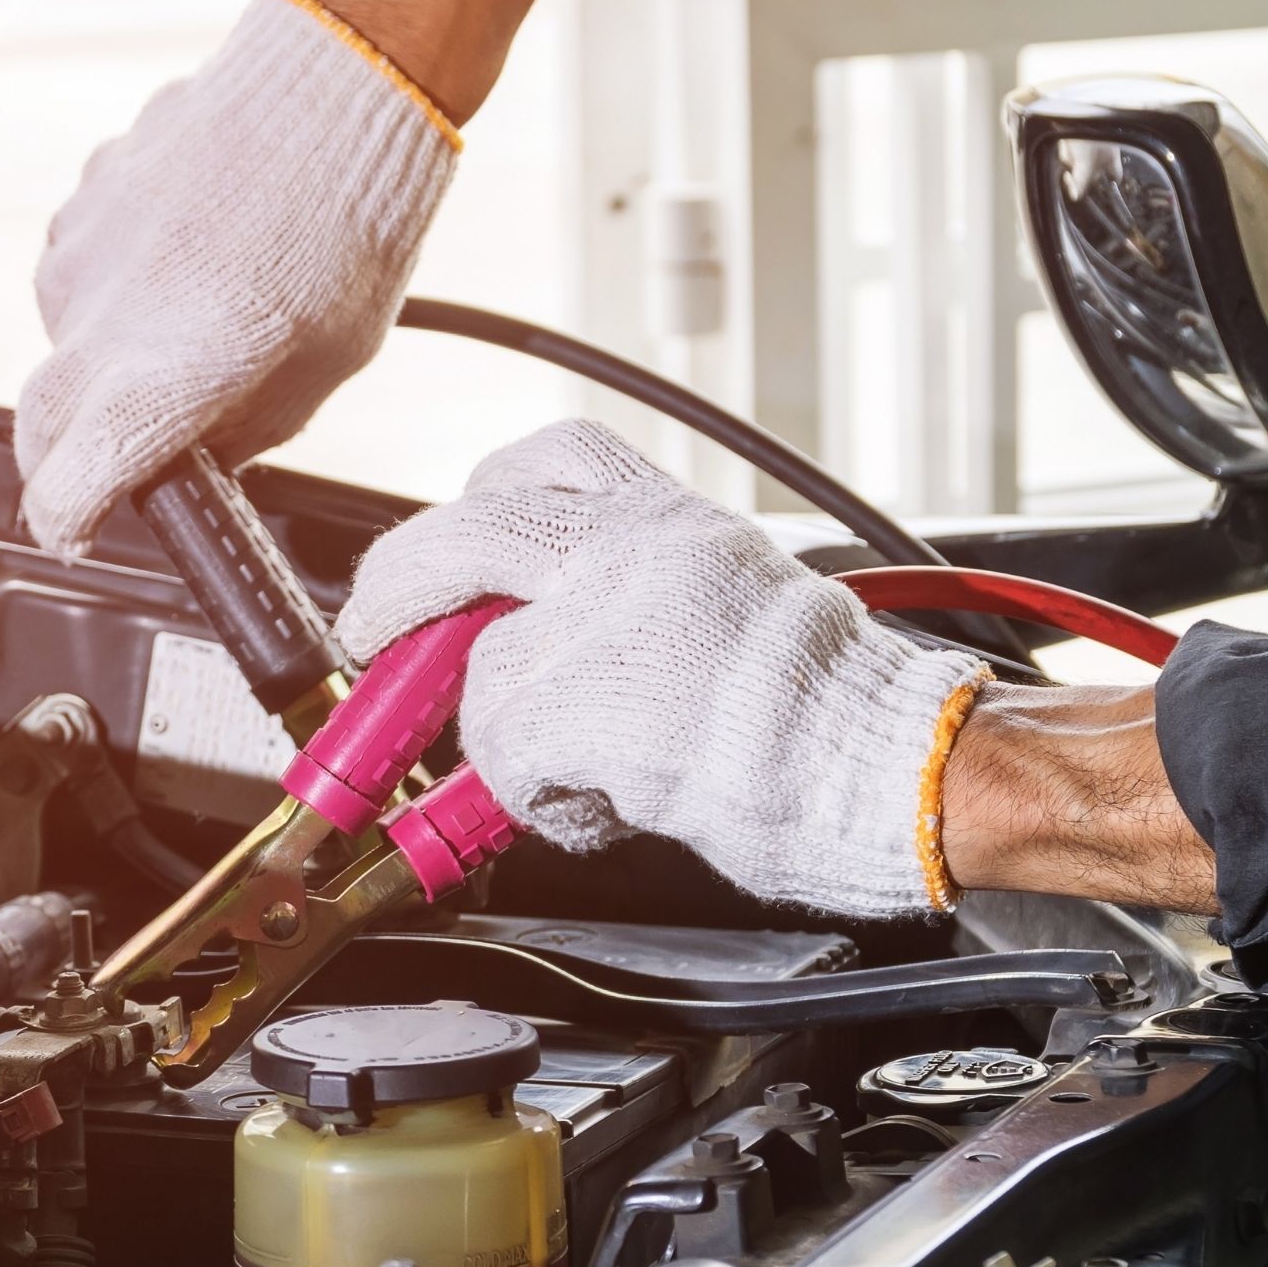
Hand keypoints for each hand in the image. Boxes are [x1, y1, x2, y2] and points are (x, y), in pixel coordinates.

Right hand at [15, 0, 458, 559]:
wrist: (339, 87)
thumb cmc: (347, 232)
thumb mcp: (317, 373)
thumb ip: (240, 432)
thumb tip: (195, 460)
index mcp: (158, 382)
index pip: (64, 488)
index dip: (68, 523)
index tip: (80, 532)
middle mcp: (98, 323)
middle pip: (40, 426)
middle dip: (64, 458)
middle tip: (113, 464)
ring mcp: (80, 256)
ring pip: (63, 341)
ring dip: (103, 359)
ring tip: (192, 326)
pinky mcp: (82, 201)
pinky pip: (79, 272)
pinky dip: (117, 288)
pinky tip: (188, 261)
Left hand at [336, 421, 988, 916]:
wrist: (892, 764)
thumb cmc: (828, 711)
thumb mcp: (727, 595)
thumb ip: (629, 593)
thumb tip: (538, 629)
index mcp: (671, 517)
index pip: (545, 460)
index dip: (475, 502)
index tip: (445, 540)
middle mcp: (635, 546)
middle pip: (466, 535)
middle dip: (398, 585)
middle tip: (375, 632)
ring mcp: (608, 618)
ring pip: (484, 673)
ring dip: (506, 739)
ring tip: (580, 772)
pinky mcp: (589, 700)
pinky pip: (506, 757)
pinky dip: (538, 799)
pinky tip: (601, 806)